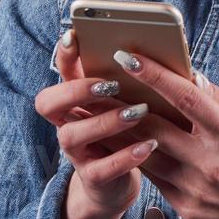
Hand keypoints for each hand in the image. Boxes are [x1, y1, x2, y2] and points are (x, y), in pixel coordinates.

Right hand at [35, 30, 156, 218]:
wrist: (118, 182)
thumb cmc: (128, 132)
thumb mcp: (130, 103)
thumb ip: (138, 82)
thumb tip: (169, 56)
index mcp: (76, 100)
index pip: (60, 73)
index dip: (63, 56)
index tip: (75, 36)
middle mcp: (68, 123)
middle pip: (48, 103)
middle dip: (76, 90)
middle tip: (110, 84)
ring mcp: (77, 152)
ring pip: (72, 135)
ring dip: (105, 121)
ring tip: (137, 112)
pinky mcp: (93, 178)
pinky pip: (100, 169)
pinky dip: (124, 157)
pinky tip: (147, 146)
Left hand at [111, 48, 218, 218]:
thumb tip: (194, 79)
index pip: (186, 97)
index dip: (154, 75)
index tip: (129, 57)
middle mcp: (210, 162)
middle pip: (154, 126)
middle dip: (123, 101)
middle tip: (101, 82)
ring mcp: (195, 188)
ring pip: (145, 154)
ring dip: (120, 131)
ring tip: (100, 111)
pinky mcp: (187, 207)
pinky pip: (155, 177)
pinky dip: (137, 157)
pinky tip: (123, 142)